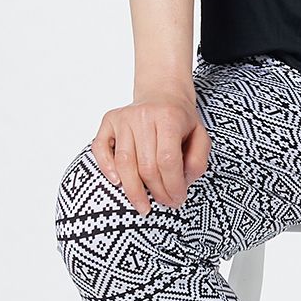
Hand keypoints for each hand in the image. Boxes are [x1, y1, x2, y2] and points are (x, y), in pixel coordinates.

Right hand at [92, 90, 210, 213]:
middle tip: (166, 203)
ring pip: (124, 163)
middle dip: (157, 192)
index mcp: (169, 117)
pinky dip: (106, 167)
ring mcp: (123, 118)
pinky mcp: (108, 121)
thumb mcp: (201, 136)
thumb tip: (182, 182)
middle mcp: (143, 116)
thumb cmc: (180, 121)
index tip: (178, 199)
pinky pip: (100, 148)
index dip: (173, 186)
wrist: (162, 94)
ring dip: (134, 190)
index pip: (168, 160)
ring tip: (143, 206)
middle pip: (146, 165)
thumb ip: (198, 160)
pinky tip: (118, 183)